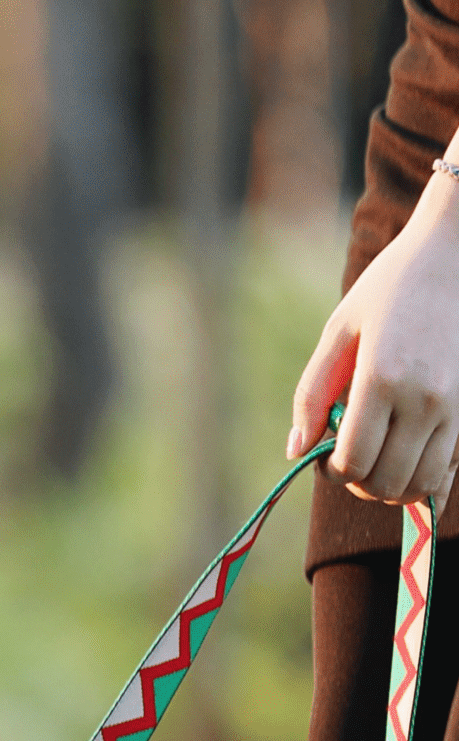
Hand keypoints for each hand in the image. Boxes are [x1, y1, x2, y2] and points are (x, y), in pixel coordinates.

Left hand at [290, 170, 458, 514]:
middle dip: (360, 483)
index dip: (333, 473)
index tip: (327, 458)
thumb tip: (296, 450)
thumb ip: (313, 392)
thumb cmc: (391, 287)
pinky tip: (408, 456)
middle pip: (386, 482)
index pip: (353, 461)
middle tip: (350, 461)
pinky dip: (425, 477)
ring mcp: (455, 406)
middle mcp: (424, 399)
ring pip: (420, 483)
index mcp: (382, 378)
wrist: (455, 255)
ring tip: (378, 460)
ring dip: (392, 486)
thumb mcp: (340, 330)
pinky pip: (449, 469)